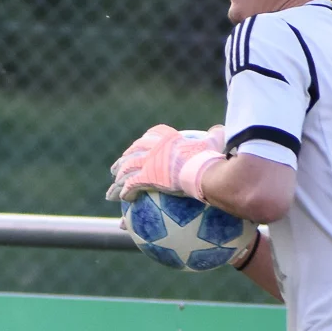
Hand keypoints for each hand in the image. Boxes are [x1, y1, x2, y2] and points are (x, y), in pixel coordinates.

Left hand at [105, 124, 225, 202]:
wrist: (203, 169)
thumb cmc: (211, 157)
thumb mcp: (215, 141)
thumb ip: (215, 135)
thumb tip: (219, 129)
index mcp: (168, 139)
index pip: (150, 137)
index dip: (142, 144)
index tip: (137, 149)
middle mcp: (154, 148)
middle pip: (132, 153)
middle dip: (122, 162)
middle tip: (115, 171)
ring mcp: (148, 162)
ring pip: (126, 170)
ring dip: (117, 181)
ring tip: (111, 192)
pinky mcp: (146, 176)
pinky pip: (130, 186)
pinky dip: (124, 193)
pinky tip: (123, 201)